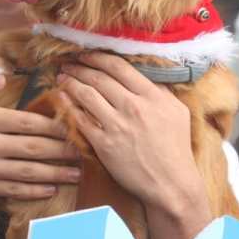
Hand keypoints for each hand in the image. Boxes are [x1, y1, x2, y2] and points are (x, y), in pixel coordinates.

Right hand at [0, 75, 79, 199]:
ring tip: (76, 173)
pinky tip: (51, 187)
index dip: (54, 126)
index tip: (72, 126)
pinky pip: (13, 189)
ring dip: (55, 172)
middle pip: (34, 147)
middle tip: (83, 151)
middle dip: (62, 150)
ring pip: (28, 171)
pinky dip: (34, 190)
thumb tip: (3, 76)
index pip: (28, 122)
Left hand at [56, 53, 199, 210]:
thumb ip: (160, 90)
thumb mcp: (177, 112)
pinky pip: (81, 120)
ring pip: (87, 95)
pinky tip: (62, 98)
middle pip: (99, 78)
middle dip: (79, 67)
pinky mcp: (104, 144)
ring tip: (62, 77)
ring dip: (70, 82)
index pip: (119, 67)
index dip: (97, 57)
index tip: (86, 54)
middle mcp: (133, 106)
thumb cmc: (176, 149)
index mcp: (151, 96)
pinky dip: (70, 106)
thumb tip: (144, 75)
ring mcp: (117, 125)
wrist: (171, 183)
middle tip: (67, 62)